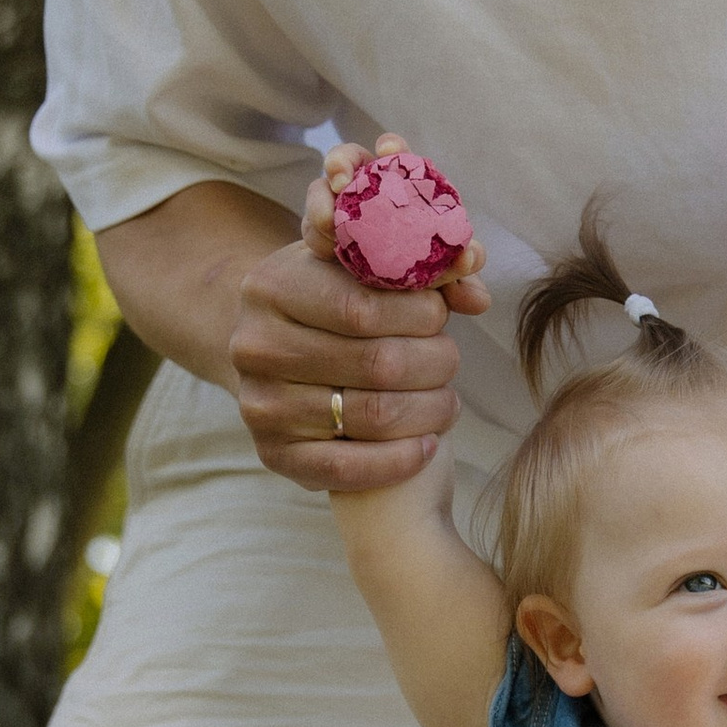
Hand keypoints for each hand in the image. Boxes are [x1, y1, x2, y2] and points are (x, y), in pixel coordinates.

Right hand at [229, 139, 488, 491]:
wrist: (273, 352)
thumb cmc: (330, 300)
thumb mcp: (359, 264)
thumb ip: (417, 258)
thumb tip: (472, 262)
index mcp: (272, 286)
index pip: (364, 307)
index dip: (421, 314)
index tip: (442, 315)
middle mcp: (255, 346)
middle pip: (378, 363)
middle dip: (434, 363)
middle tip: (448, 360)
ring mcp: (260, 405)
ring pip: (374, 415)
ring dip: (429, 410)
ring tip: (444, 399)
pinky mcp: (274, 455)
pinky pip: (348, 468)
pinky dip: (400, 459)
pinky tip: (426, 444)